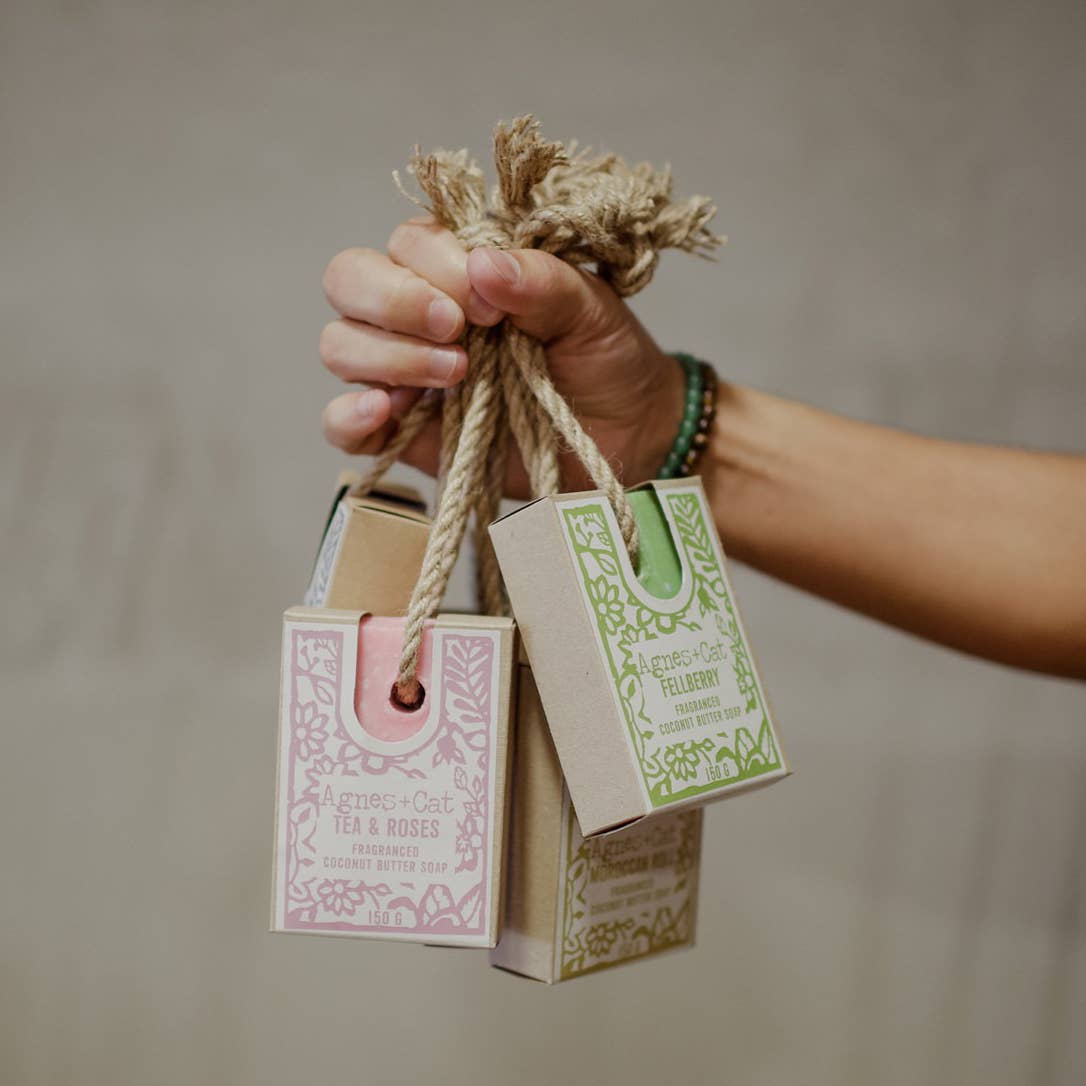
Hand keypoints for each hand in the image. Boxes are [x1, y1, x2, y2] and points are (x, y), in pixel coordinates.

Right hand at [318, 216, 682, 496]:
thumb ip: (539, 281)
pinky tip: (385, 411)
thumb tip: (482, 265)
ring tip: (456, 374)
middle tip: (456, 329)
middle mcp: (414, 312)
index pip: (406, 243)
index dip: (436, 267)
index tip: (492, 305)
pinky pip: (340, 424)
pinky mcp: (402, 432)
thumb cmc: (604, 356)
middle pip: (349, 281)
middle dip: (395, 301)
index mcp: (456, 266)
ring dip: (389, 355)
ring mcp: (403, 372)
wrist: (626, 432)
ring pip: (341, 345)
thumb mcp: (588, 309)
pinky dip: (348, 416)